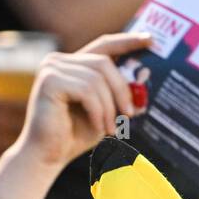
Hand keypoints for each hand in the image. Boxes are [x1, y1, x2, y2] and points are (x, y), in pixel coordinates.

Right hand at [15, 32, 150, 169]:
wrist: (47, 157)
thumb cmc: (75, 136)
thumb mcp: (107, 113)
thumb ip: (122, 95)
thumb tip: (145, 78)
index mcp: (73, 64)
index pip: (104, 46)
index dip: (128, 41)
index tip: (151, 41)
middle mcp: (59, 61)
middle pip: (104, 62)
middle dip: (122, 89)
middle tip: (129, 115)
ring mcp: (52, 68)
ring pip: (97, 79)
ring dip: (109, 107)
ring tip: (111, 129)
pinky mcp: (49, 81)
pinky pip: (86, 90)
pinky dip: (98, 111)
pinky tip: (98, 127)